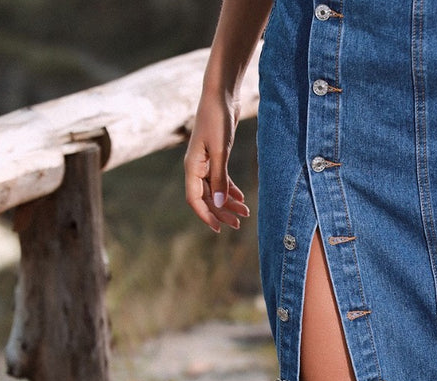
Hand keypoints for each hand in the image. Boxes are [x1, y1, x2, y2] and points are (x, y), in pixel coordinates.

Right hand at [184, 91, 250, 231]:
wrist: (220, 96)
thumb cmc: (217, 120)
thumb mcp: (220, 151)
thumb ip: (219, 178)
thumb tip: (219, 203)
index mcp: (192, 167)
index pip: (194, 199)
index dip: (206, 216)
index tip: (219, 229)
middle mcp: (196, 167)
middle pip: (206, 198)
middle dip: (221, 212)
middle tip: (238, 225)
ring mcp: (205, 162)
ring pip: (215, 190)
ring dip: (228, 203)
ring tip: (245, 214)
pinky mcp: (216, 157)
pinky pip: (220, 180)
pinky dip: (230, 190)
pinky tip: (242, 198)